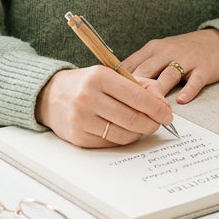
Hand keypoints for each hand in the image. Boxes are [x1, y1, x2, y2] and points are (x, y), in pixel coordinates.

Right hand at [35, 66, 173, 147]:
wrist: (51, 96)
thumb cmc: (87, 84)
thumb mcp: (110, 75)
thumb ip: (139, 85)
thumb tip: (161, 102)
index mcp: (100, 77)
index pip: (137, 96)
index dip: (157, 108)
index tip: (167, 114)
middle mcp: (88, 97)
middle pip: (132, 118)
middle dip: (152, 123)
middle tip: (159, 123)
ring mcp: (82, 119)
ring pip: (123, 134)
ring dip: (139, 133)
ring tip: (143, 126)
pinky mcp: (78, 137)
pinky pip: (110, 143)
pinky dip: (123, 139)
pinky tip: (125, 131)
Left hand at [120, 27, 218, 104]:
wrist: (217, 42)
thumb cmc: (183, 51)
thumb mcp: (159, 53)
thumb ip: (141, 67)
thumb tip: (114, 85)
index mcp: (153, 49)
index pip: (132, 65)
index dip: (119, 82)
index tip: (109, 97)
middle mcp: (167, 52)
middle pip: (147, 71)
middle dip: (136, 90)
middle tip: (125, 108)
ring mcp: (186, 59)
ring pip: (168, 75)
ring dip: (159, 92)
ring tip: (151, 108)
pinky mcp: (203, 68)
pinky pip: (194, 80)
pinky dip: (188, 91)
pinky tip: (181, 101)